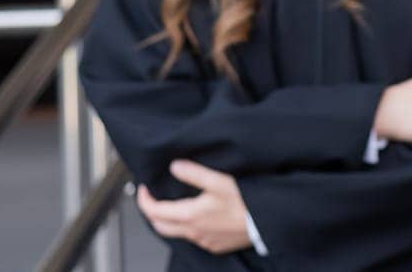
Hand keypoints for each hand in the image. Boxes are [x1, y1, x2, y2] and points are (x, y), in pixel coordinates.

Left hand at [136, 160, 251, 254]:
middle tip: (154, 199)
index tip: (144, 189)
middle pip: (160, 226)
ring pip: (178, 233)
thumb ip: (194, 173)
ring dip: (172, 220)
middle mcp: (193, 232)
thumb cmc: (246, 202)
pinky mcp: (216, 245)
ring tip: (177, 205)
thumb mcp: (220, 180)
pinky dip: (190, 227)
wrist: (267, 222)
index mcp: (190, 215)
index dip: (144, 199)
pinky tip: (201, 217)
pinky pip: (196, 237)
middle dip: (153, 212)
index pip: (154, 211)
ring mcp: (204, 240)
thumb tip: (174, 166)